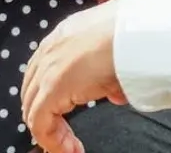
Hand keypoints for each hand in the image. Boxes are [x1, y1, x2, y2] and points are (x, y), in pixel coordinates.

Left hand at [21, 0, 127, 152]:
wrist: (137, 29)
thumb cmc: (133, 35)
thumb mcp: (115, 53)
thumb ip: (110, 76)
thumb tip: (115, 95)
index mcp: (62, 37)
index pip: (42, 73)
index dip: (50, 99)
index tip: (66, 117)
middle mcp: (49, 50)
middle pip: (33, 92)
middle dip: (48, 116)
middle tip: (67, 136)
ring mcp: (47, 68)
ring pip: (33, 109)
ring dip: (51, 130)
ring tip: (69, 146)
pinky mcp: (52, 87)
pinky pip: (40, 123)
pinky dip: (52, 140)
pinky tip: (70, 149)